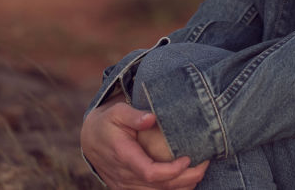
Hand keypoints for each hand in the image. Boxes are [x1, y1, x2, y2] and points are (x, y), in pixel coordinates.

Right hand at [81, 98, 208, 188]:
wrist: (90, 139)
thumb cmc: (108, 122)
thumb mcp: (117, 111)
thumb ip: (134, 115)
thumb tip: (151, 118)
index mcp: (123, 156)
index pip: (150, 173)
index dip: (172, 171)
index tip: (188, 158)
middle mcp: (124, 176)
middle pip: (159, 187)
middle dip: (185, 179)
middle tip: (204, 166)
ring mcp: (125, 185)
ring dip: (181, 187)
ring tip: (199, 172)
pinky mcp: (128, 188)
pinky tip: (186, 181)